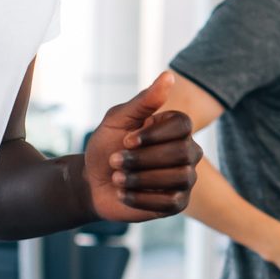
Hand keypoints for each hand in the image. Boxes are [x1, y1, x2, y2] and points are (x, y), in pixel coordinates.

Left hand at [89, 71, 201, 221]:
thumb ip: (143, 101)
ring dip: (141, 179)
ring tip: (117, 179)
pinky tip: (123, 194)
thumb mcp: (117, 120)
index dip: (154, 134)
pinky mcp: (178, 202)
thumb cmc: (106, 147)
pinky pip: (170, 202)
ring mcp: (185, 178)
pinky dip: (142, 198)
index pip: (183, 125)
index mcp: (175, 128)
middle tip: (115, 161)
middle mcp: (187, 151)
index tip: (126, 140)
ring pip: (180, 177)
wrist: (92, 183)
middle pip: (182, 152)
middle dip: (143, 158)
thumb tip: (169, 76)